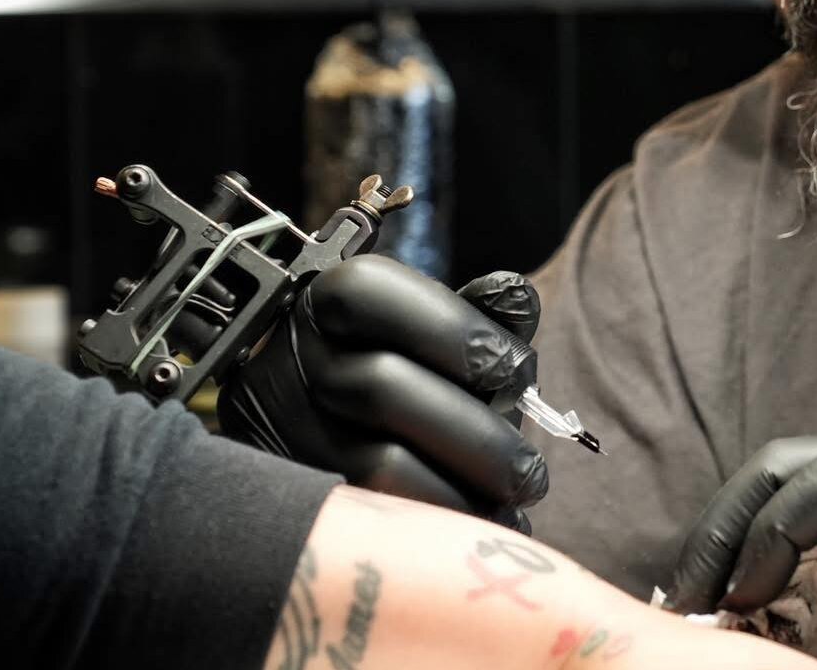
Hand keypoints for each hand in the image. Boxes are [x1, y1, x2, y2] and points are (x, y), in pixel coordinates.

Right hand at [221, 255, 548, 528]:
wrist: (337, 431)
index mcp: (327, 305)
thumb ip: (480, 312)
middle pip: (381, 388)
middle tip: (529, 466)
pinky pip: (376, 519)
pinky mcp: (300, 498)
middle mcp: (295, 365)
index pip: (369, 292)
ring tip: (515, 497)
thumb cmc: (412, 370)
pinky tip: (488, 524)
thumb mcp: (438, 331)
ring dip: (466, 487)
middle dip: (477, 430)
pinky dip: (445, 523)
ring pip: (378, 464)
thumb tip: (516, 297)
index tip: (517, 368)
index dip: (454, 328)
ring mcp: (287, 434)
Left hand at [668, 407, 816, 669]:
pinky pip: (807, 493)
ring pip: (782, 478)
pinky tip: (752, 603)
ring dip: (733, 548)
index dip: (740, 556)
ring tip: (706, 617)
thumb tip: (765, 653)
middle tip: (689, 617)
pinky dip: (764, 543)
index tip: (710, 623)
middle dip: (721, 547)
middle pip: (778, 478)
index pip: (799, 498)